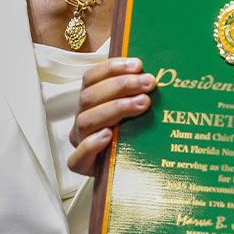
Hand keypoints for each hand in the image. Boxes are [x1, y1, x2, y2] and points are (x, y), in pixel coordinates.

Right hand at [67, 56, 155, 175]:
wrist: (125, 169)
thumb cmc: (131, 133)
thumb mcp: (133, 108)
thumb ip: (137, 91)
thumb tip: (157, 73)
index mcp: (90, 101)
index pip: (92, 77)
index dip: (112, 68)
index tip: (138, 64)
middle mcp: (82, 118)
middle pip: (90, 96)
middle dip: (121, 86)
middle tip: (148, 83)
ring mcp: (80, 141)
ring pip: (86, 121)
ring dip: (115, 108)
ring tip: (142, 104)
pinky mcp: (81, 165)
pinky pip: (77, 157)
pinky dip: (92, 144)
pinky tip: (109, 135)